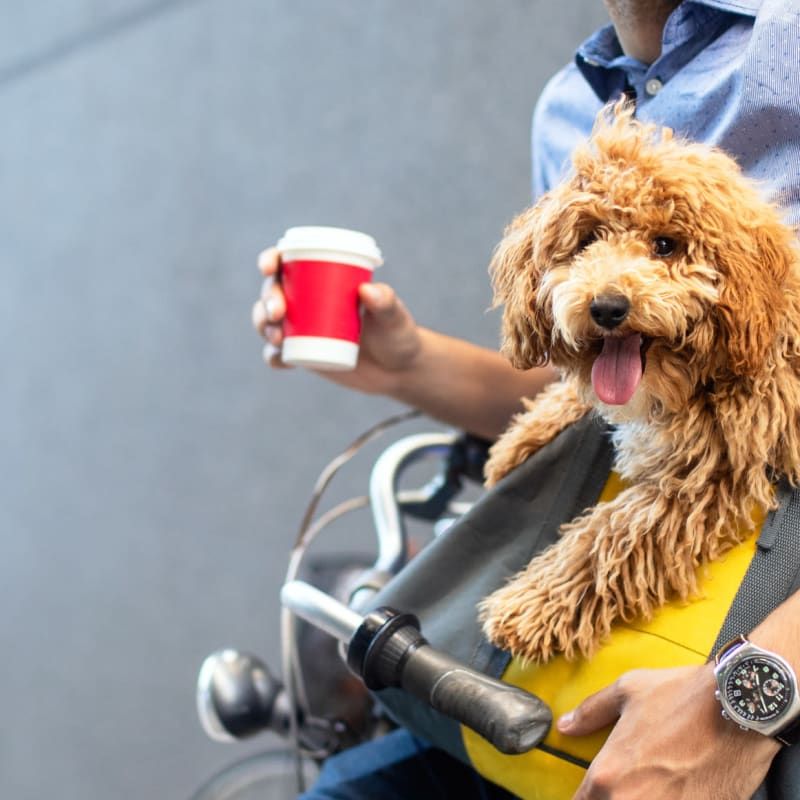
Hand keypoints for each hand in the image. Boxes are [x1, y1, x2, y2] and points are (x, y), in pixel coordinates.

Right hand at [251, 247, 422, 393]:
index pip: (288, 262)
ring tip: (278, 337)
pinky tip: (279, 359)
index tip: (269, 266)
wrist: (398, 370)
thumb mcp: (394, 317)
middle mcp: (306, 301)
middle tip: (279, 312)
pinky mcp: (302, 356)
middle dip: (268, 299)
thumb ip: (387, 303)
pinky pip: (278, 355)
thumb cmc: (397, 334)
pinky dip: (274, 357)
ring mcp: (301, 329)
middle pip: (273, 292)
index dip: (271, 260)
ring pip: (268, 322)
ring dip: (264, 326)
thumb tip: (368, 290)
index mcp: (322, 279)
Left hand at [558, 665, 779, 798]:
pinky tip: (680, 791)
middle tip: (632, 784)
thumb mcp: (627, 691)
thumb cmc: (682, 696)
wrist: (740, 709)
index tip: (594, 794)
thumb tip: (566, 726)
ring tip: (658, 787)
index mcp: (607, 775)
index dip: (587, 799)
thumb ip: (591, 713)